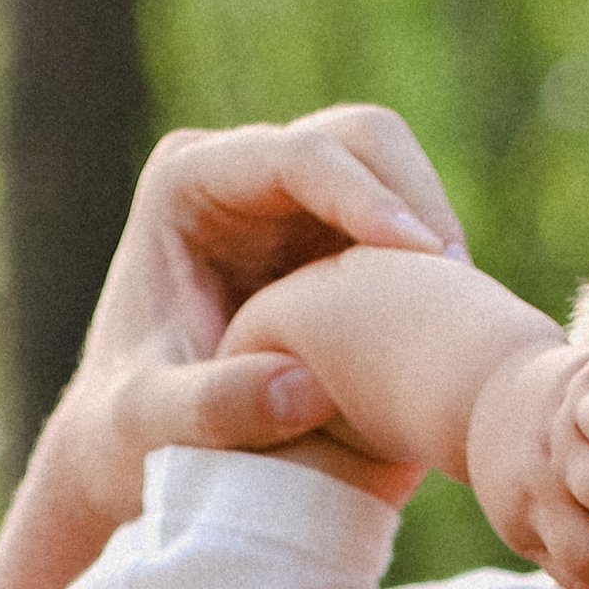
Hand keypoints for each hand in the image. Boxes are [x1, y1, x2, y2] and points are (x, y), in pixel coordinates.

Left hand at [0, 109, 467, 588]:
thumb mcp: (151, 427)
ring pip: (395, 175)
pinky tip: (450, 330)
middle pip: (361, 139)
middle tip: (459, 287)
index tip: (425, 259)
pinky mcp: (327, 243)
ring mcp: (289, 203)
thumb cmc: (123, 436)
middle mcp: (242, 174)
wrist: (124, 450)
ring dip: (435, 235)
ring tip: (465, 312)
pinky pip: (401, 231)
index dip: (367, 199)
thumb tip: (306, 388)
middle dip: (417, 202)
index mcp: (187, 182)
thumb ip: (214, 408)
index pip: (297, 156)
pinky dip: (431, 271)